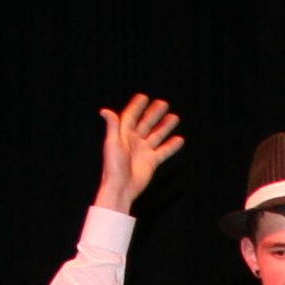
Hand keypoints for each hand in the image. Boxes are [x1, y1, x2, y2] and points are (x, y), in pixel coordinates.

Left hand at [95, 93, 183, 212]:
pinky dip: (171, 146)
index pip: (130, 116)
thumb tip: (105, 111)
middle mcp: (134, 141)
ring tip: (174, 117)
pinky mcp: (151, 162)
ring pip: (156, 135)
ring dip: (165, 126)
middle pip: (146, 123)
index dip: (137, 107)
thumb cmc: (113, 166)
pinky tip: (179, 139)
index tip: (144, 97)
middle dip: (154, 113)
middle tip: (164, 103)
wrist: (121, 187)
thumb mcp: (112, 143)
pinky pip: (163, 151)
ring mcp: (143, 151)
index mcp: (123, 134)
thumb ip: (113, 126)